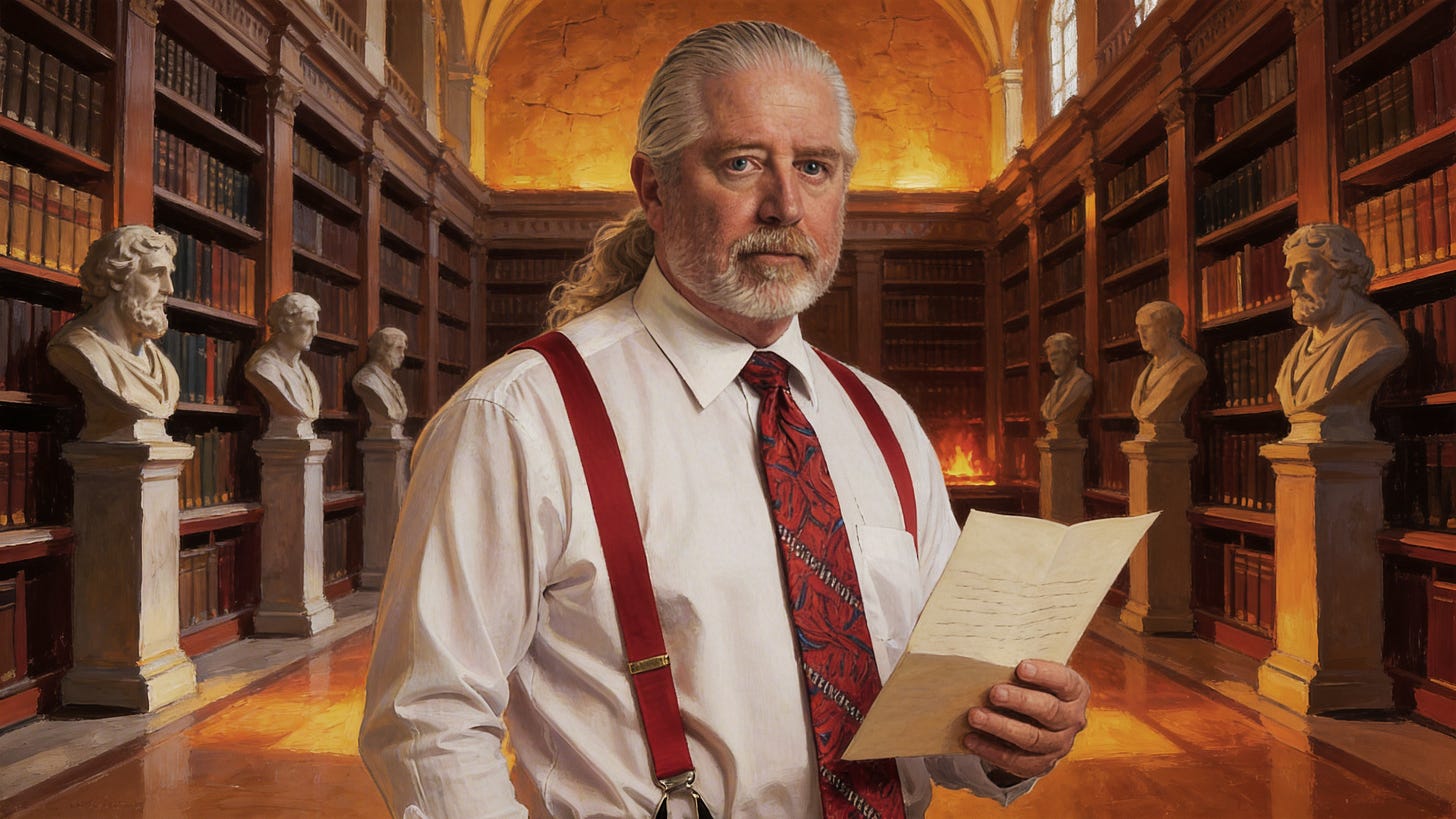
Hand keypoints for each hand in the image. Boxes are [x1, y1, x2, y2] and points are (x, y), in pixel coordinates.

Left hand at [961, 659, 1088, 781]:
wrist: (1038, 723)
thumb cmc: (1031, 687)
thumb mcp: (1034, 675)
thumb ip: (1020, 669)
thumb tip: (986, 657)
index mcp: (1075, 691)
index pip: (1065, 681)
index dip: (1044, 675)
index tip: (1020, 667)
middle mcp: (1073, 719)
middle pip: (1049, 711)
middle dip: (1020, 701)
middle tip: (994, 693)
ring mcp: (1059, 745)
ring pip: (1032, 739)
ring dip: (1001, 727)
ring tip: (975, 715)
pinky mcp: (1041, 764)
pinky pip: (1016, 761)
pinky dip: (991, 750)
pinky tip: (971, 739)